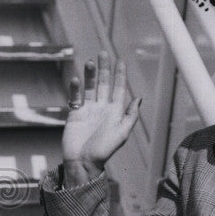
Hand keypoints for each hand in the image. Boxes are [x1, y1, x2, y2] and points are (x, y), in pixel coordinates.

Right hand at [62, 52, 140, 173]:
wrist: (83, 162)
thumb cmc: (104, 150)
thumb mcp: (122, 133)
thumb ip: (130, 116)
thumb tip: (140, 98)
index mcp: (115, 112)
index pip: (118, 88)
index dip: (119, 75)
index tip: (120, 60)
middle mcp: (102, 108)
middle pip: (103, 84)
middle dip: (104, 69)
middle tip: (103, 53)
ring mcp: (88, 110)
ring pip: (90, 88)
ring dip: (90, 75)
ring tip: (90, 62)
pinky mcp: (75, 114)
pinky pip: (75, 97)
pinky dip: (75, 88)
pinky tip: (76, 80)